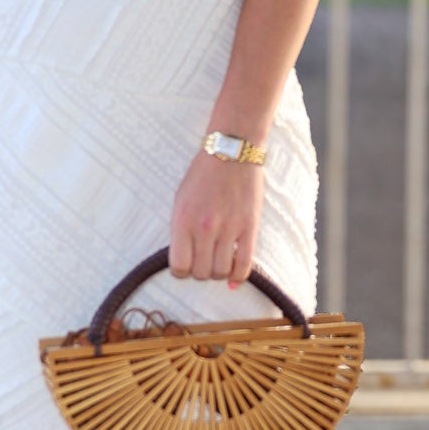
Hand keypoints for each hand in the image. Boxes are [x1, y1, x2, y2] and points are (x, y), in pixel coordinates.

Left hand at [168, 147, 265, 285]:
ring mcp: (228, 229)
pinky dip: (238, 276)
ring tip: (218, 262)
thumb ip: (181, 230)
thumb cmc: (202, 175)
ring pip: (221, 272)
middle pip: (201, 273)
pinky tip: (233, 274)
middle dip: (200, 272)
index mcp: (183, 220)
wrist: (231, 153)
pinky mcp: (249, 228)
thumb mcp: (181, 200)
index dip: (181, 272)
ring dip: (218, 273)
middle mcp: (204, 228)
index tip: (185, 265)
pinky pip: (244, 264)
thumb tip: (186, 259)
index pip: (179, 266)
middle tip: (203, 262)